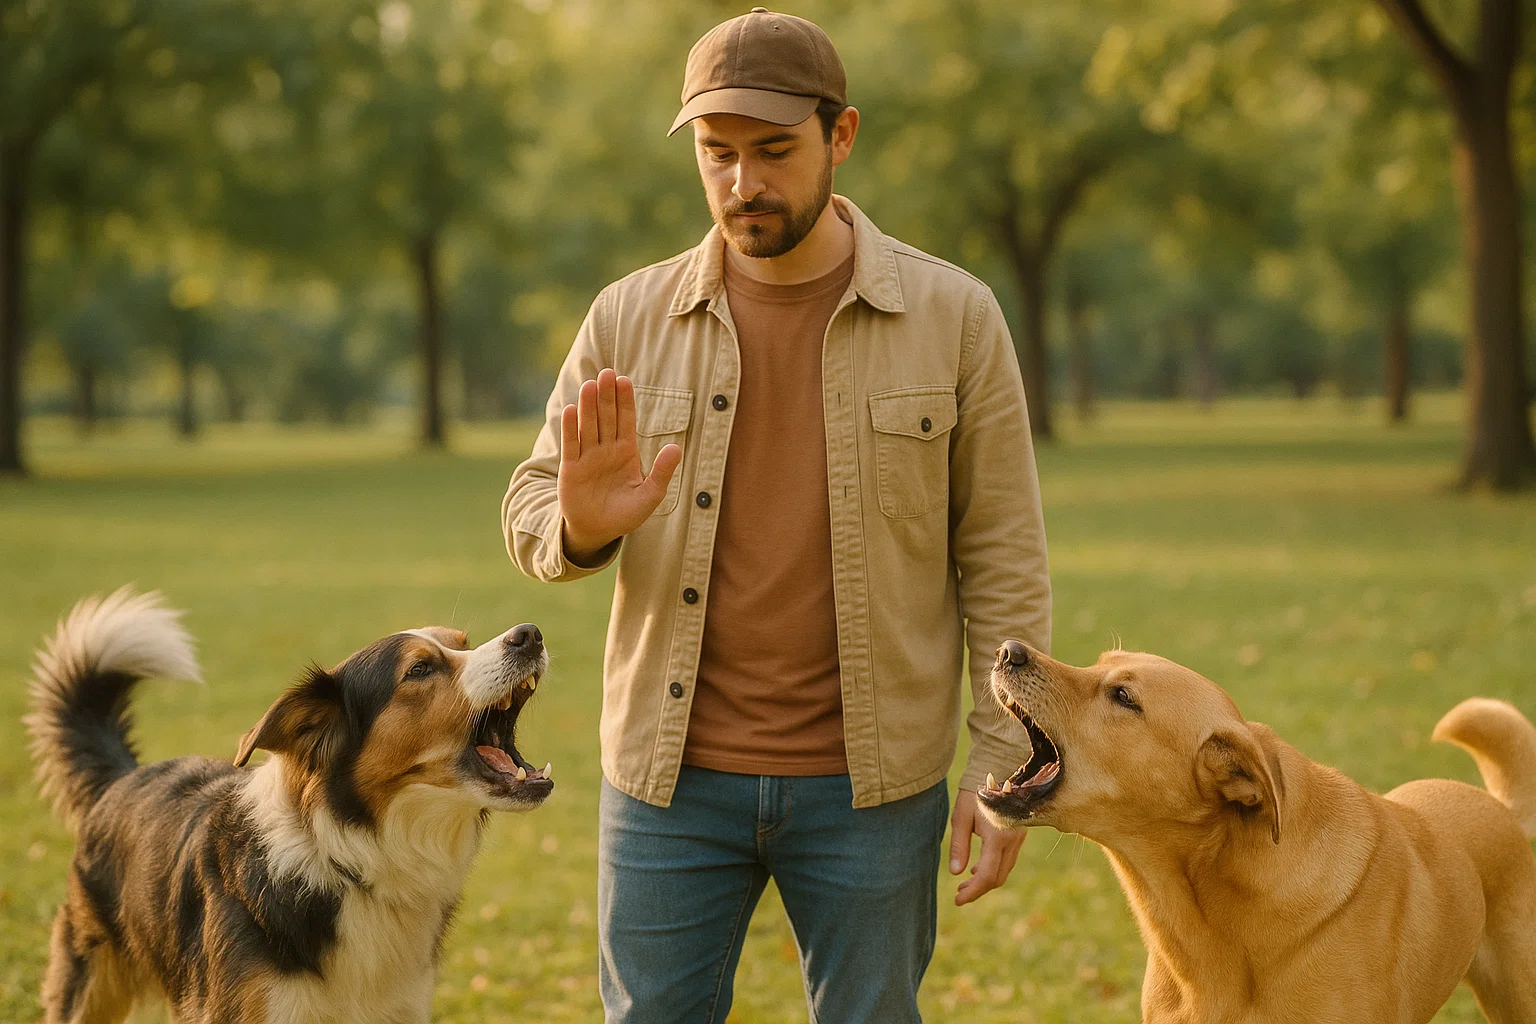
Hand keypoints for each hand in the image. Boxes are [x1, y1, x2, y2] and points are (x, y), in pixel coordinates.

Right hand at [557, 368, 682, 561]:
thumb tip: (677, 447)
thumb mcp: (650, 496)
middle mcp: (606, 449)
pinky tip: (571, 410)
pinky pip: (571, 445)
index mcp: (626, 452)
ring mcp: (587, 457)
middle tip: (607, 373)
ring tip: (590, 385)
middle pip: (606, 417)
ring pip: (589, 426)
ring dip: (588, 406)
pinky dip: (571, 429)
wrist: (598, 531)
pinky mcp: (571, 469)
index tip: (624, 381)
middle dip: (607, 396)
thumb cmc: (626, 514)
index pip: (626, 421)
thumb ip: (662, 472)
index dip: (625, 401)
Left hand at [949, 788, 1026, 905]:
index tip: (957, 900)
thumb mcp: (961, 817)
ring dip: (986, 880)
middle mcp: (1012, 841)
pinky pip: (1008, 860)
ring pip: (1004, 870)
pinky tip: (978, 867)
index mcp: (997, 838)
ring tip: (965, 883)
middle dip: (978, 889)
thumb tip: (956, 873)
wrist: (1000, 770)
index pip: (986, 876)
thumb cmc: (976, 792)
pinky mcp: (1019, 835)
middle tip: (959, 893)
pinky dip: (994, 868)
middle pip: (997, 878)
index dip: (972, 892)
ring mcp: (1018, 839)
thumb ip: (959, 846)